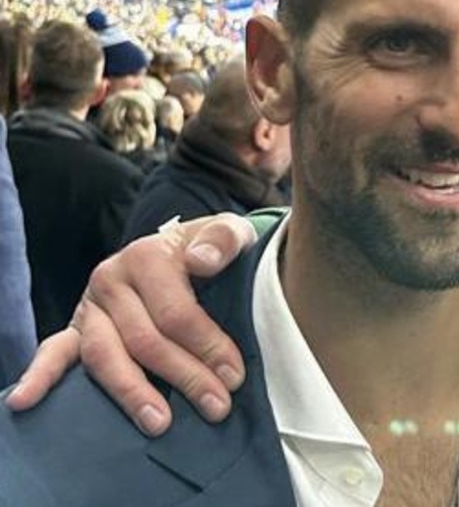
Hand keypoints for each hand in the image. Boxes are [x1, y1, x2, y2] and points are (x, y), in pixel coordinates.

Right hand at [4, 214, 257, 435]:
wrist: (186, 246)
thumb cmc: (212, 249)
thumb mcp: (230, 233)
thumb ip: (224, 239)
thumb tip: (202, 260)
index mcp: (147, 256)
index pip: (176, 312)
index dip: (208, 346)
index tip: (234, 377)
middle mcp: (111, 279)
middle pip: (144, 339)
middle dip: (184, 376)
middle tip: (216, 407)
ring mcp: (91, 306)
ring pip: (105, 355)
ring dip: (132, 392)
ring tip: (159, 423)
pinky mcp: (77, 328)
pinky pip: (55, 351)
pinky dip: (39, 377)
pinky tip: (25, 401)